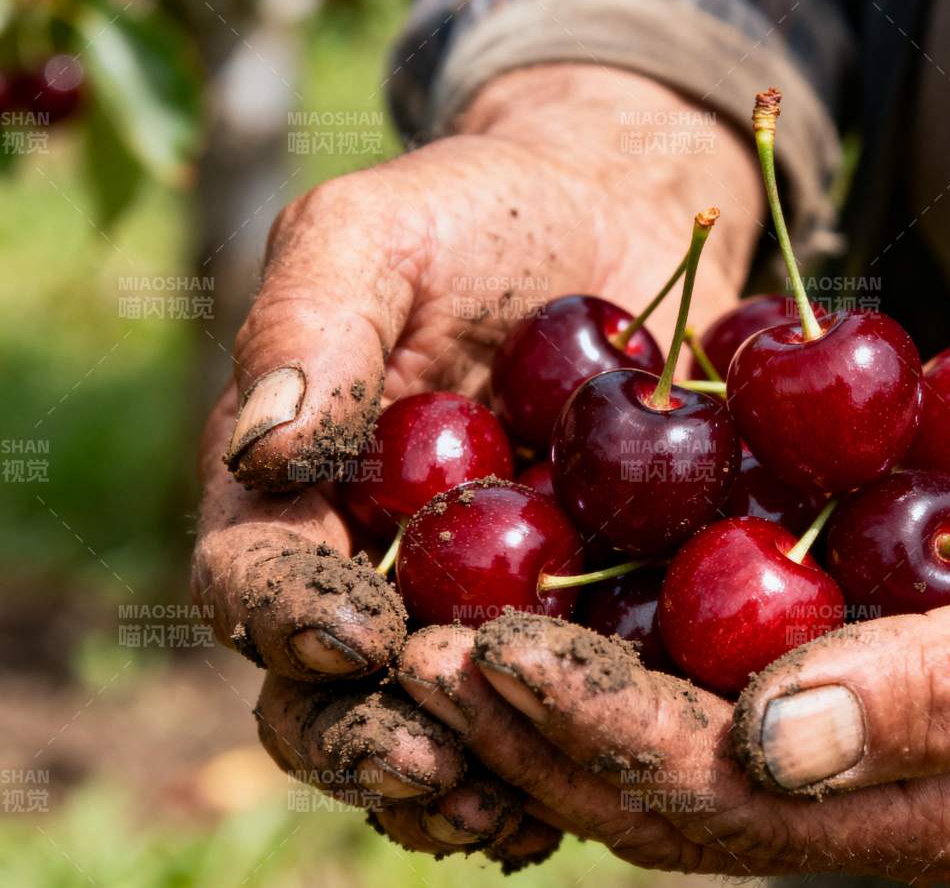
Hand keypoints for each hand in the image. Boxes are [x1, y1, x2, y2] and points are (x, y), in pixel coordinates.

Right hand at [188, 64, 760, 858]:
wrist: (620, 221)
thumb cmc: (482, 215)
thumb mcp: (381, 230)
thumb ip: (312, 323)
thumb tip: (261, 449)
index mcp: (298, 490)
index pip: (254, 577)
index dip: (286, 619)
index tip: (354, 633)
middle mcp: (375, 570)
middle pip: (335, 693)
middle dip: (371, 740)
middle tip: (427, 763)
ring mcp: (479, 607)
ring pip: (448, 728)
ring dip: (470, 780)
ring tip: (512, 809)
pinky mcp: (581, 620)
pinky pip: (564, 708)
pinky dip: (571, 756)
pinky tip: (607, 779)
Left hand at [395, 345, 949, 883]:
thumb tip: (778, 750)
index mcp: (949, 818)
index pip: (735, 809)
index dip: (603, 743)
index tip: (490, 662)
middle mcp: (891, 793)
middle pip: (683, 787)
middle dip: (551, 725)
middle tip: (427, 649)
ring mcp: (875, 724)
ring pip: (687, 730)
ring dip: (572, 679)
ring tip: (454, 618)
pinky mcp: (866, 642)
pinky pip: (731, 653)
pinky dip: (640, 621)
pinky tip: (561, 566)